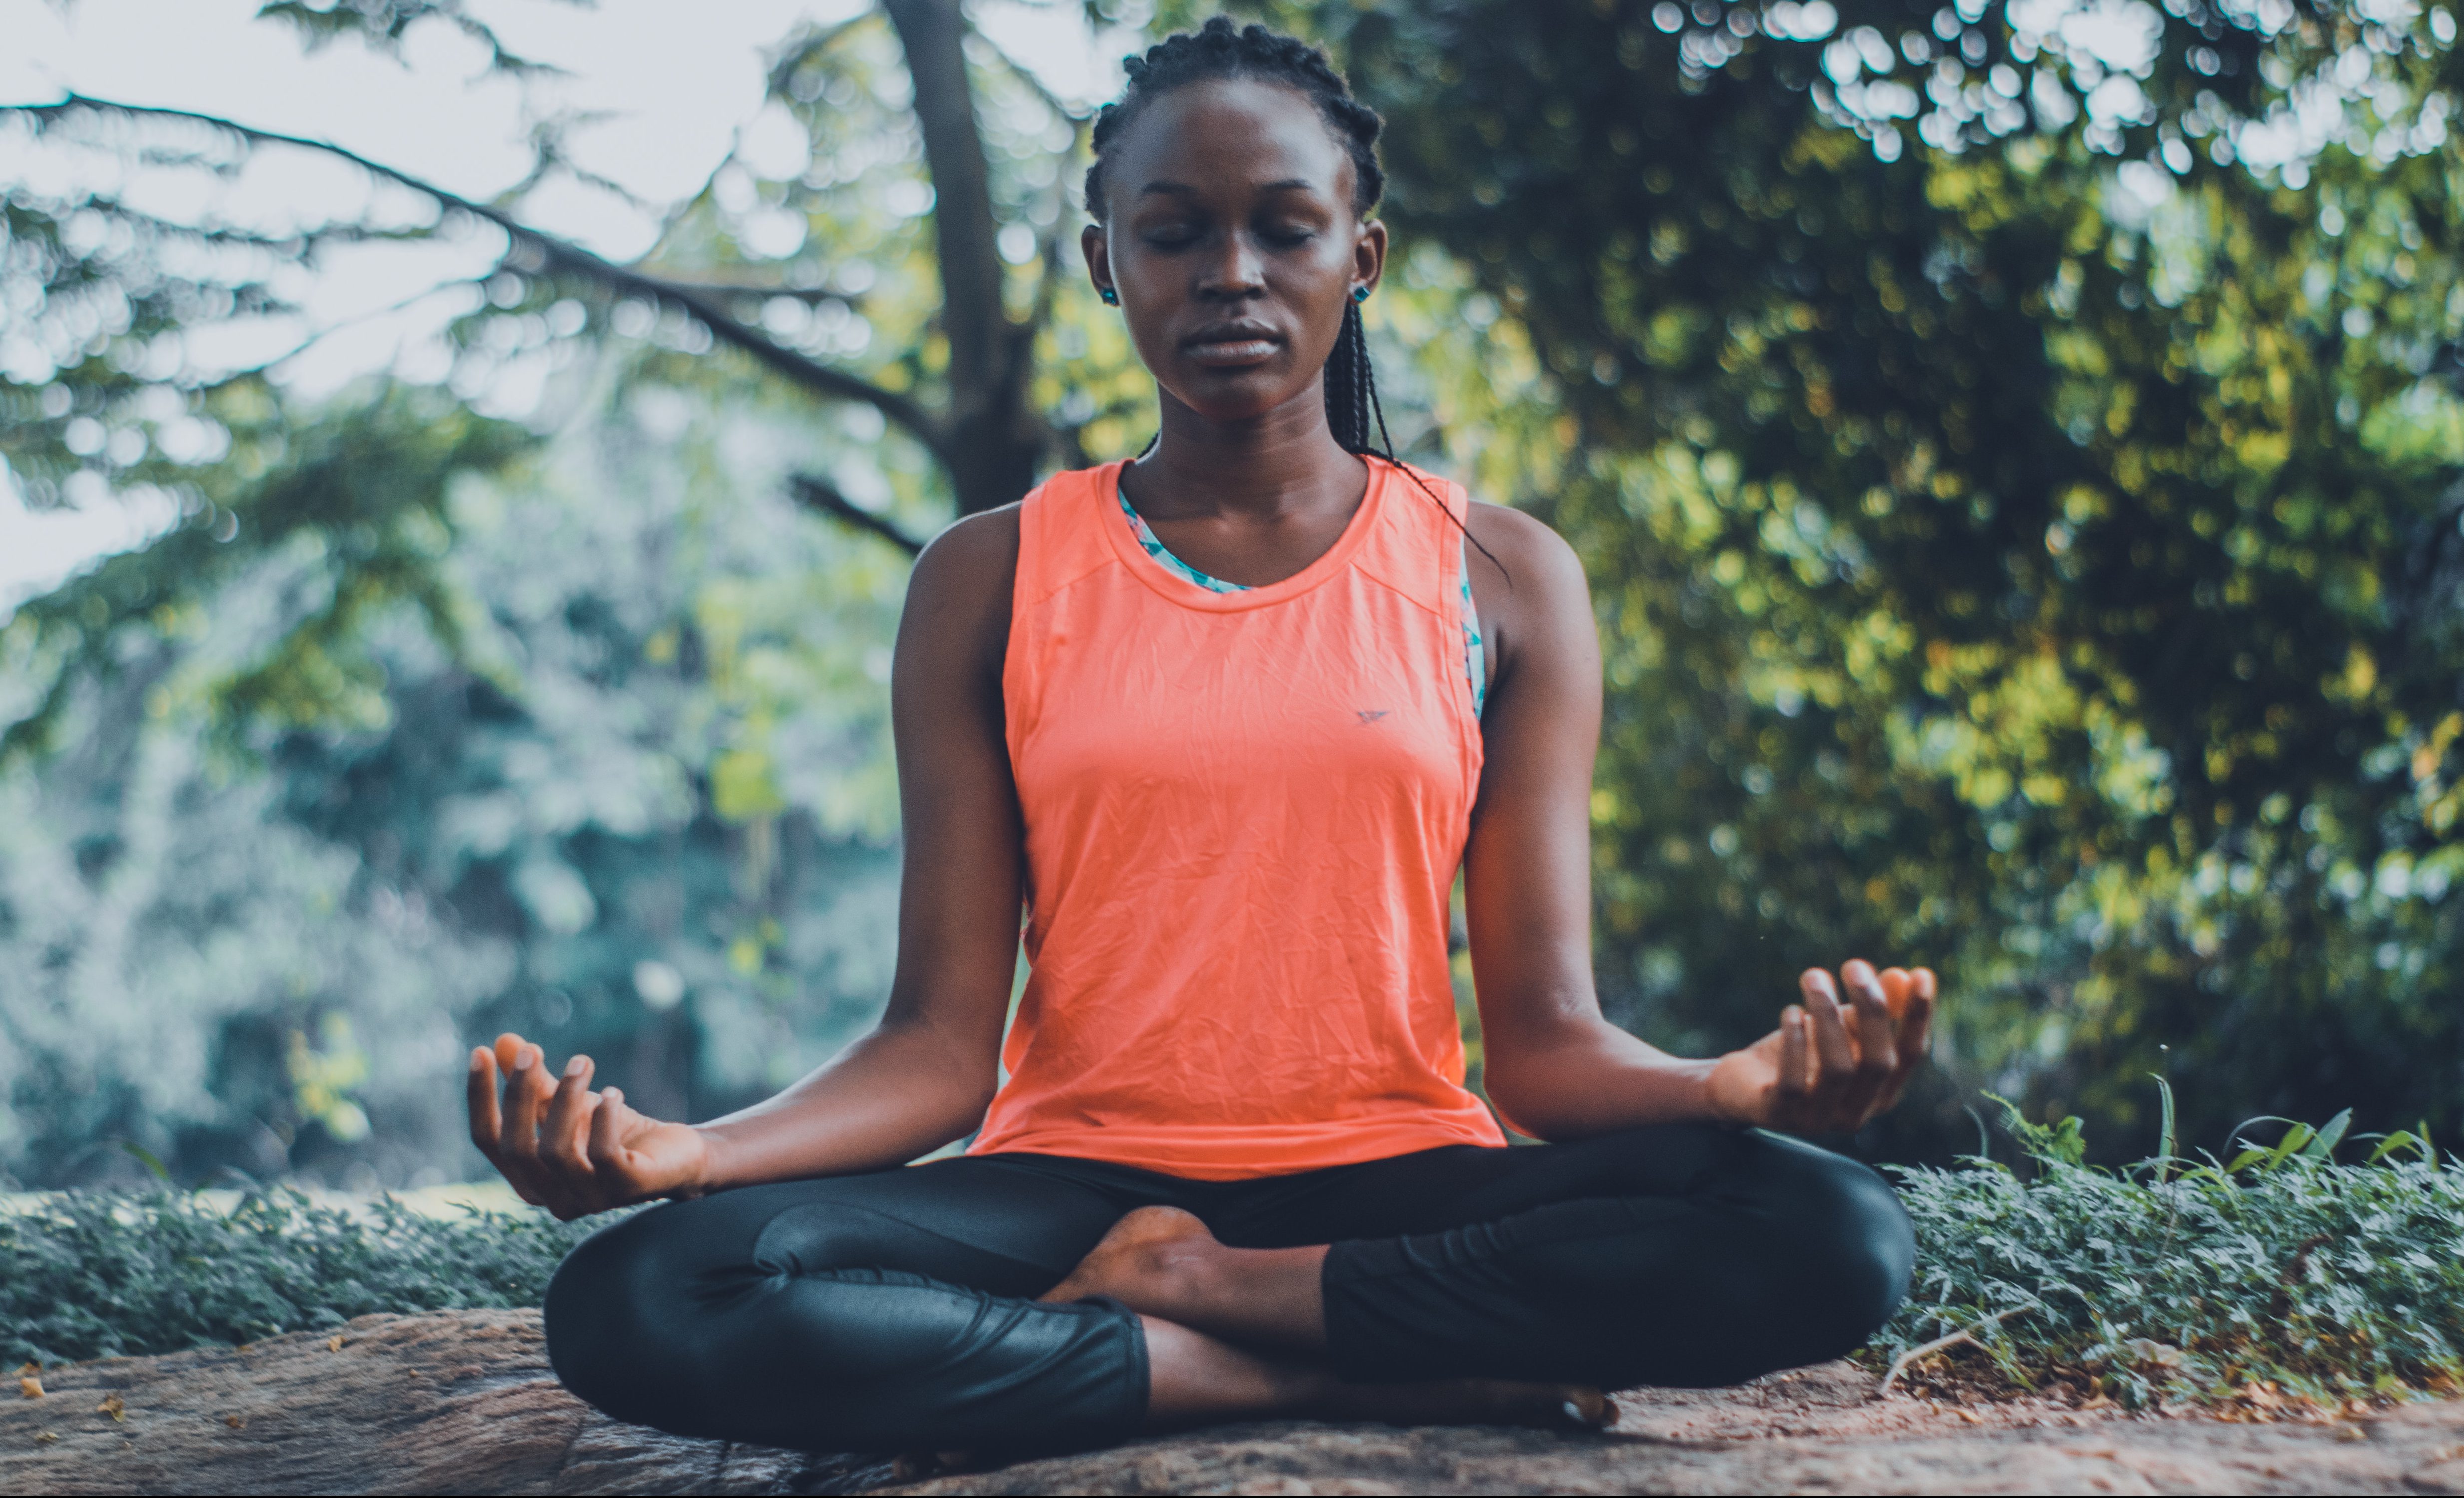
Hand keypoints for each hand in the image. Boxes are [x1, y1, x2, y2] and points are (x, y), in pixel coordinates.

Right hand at [467, 1032, 710, 1219]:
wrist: (677, 1157)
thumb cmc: (615, 1133)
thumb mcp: (569, 1105)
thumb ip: (537, 1083)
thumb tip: (503, 1041)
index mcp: (529, 1180)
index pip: (488, 1142)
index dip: (480, 1098)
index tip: (480, 1051)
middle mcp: (553, 1199)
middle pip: (516, 1149)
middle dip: (519, 1095)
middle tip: (534, 1050)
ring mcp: (590, 1199)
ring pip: (555, 1151)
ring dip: (565, 1098)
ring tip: (582, 1062)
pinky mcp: (627, 1189)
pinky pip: (603, 1154)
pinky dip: (603, 1118)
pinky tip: (611, 1093)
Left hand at [1705, 961, 1936, 1134]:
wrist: (1739, 1085)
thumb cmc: (1801, 1054)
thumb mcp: (1839, 1028)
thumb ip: (1873, 1007)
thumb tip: (1902, 975)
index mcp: (1880, 1093)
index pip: (1910, 1056)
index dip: (1918, 1017)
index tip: (1922, 974)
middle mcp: (1856, 1113)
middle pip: (1878, 1062)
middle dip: (1871, 1010)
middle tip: (1854, 965)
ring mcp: (1817, 1119)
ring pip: (1838, 1069)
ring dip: (1828, 1016)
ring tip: (1814, 977)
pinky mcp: (1778, 1114)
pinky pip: (1794, 1081)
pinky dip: (1796, 1042)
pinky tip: (1791, 1011)